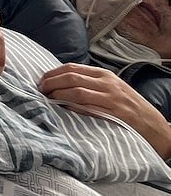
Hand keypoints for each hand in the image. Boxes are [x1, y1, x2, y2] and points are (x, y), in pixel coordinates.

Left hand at [39, 63, 170, 159]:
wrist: (156, 127)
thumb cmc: (128, 108)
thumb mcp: (110, 89)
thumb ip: (90, 85)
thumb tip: (60, 84)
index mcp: (104, 75)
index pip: (71, 68)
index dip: (52, 73)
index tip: (41, 81)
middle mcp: (107, 83)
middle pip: (71, 77)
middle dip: (51, 83)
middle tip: (40, 91)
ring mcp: (112, 98)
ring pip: (77, 92)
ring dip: (58, 95)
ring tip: (47, 100)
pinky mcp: (116, 114)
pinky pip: (89, 109)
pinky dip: (73, 108)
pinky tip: (63, 110)